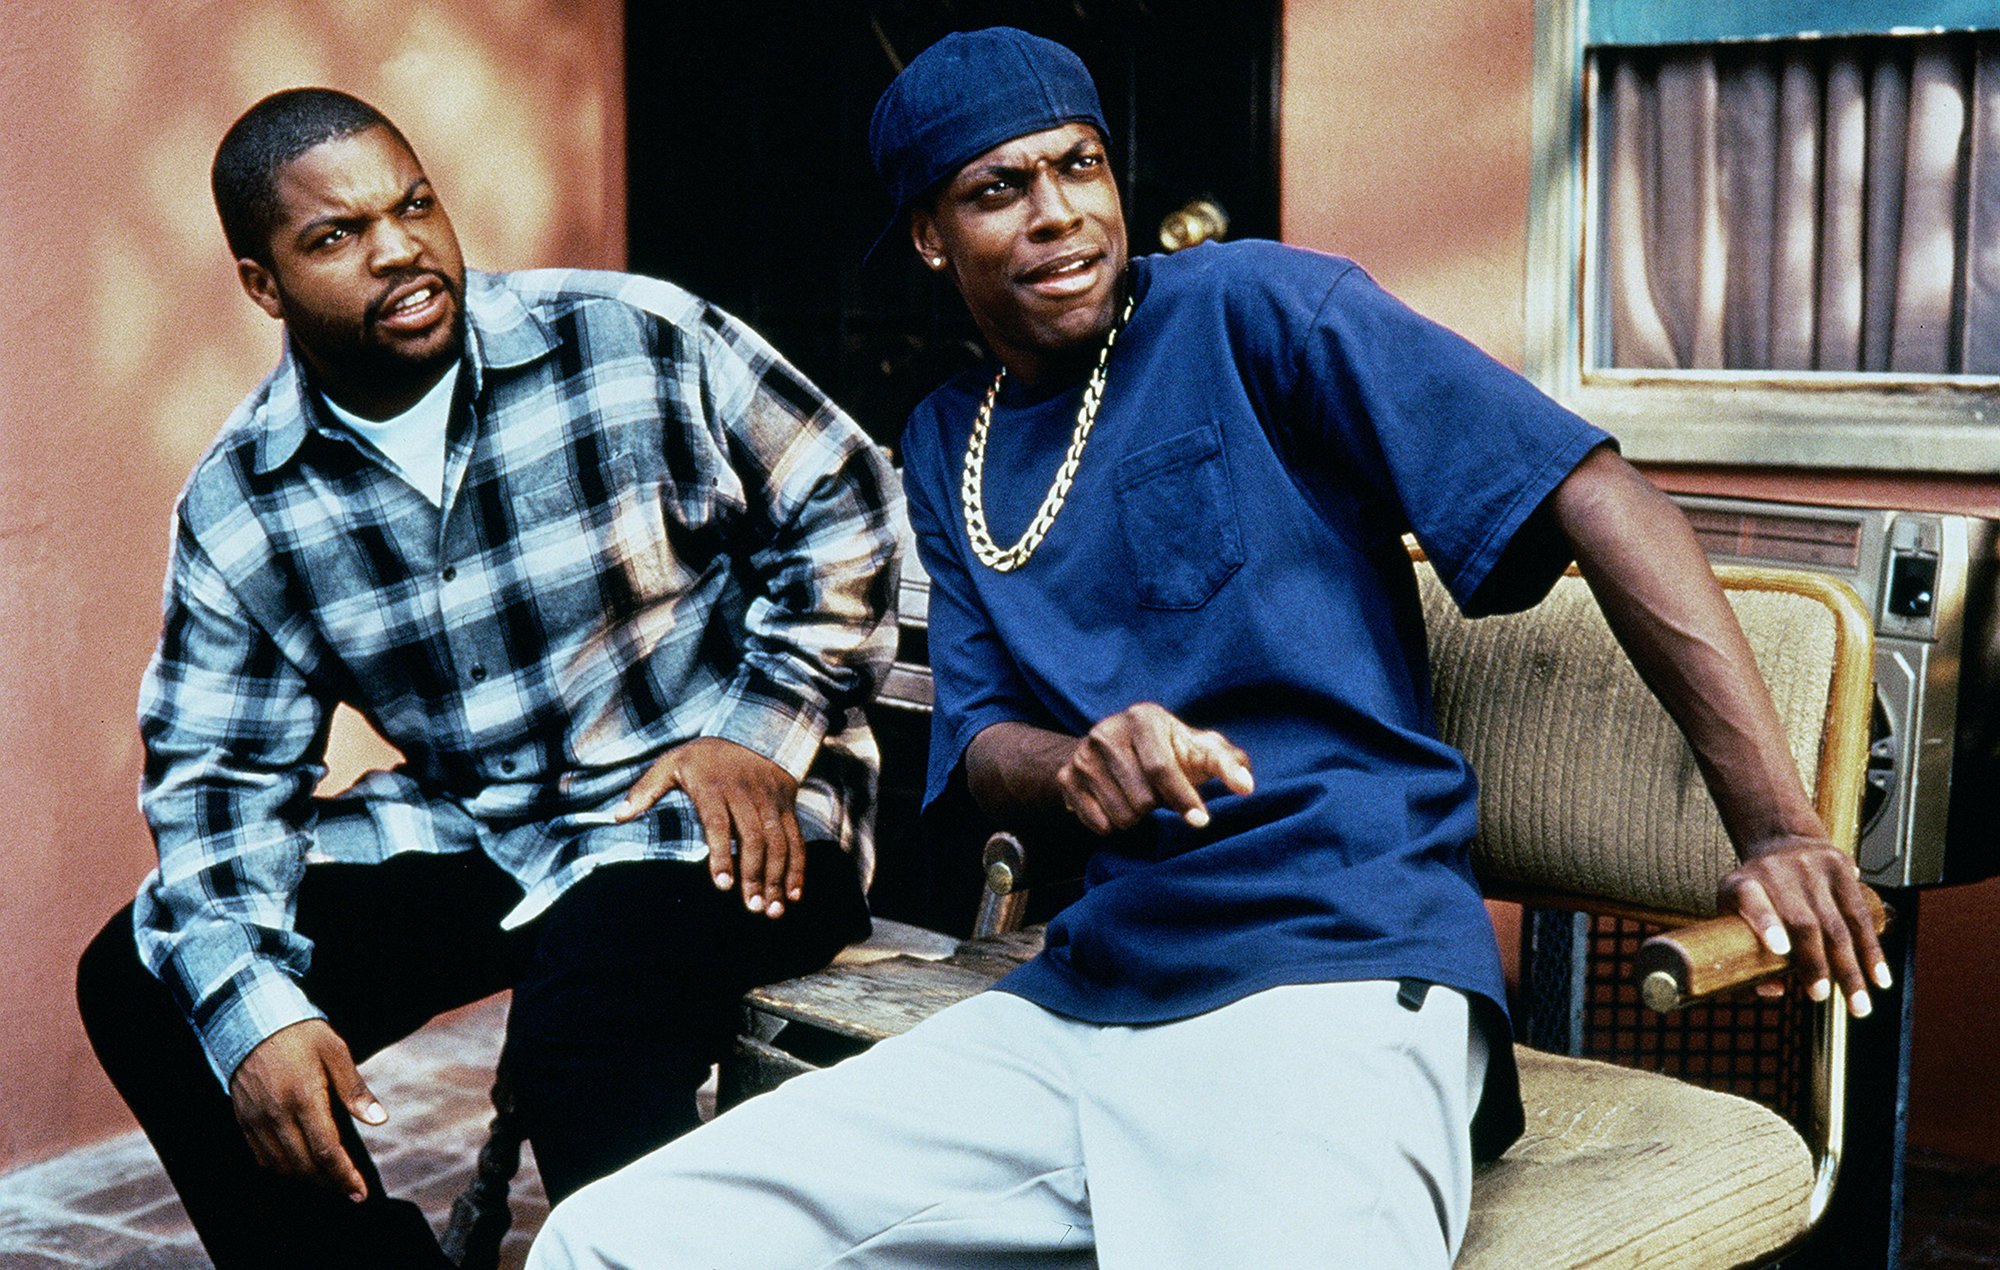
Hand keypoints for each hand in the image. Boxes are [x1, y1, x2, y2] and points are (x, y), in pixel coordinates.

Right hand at [229, 1019, 385, 1201]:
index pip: (327, 1151)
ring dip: (307, 1178)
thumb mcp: (335, 1052)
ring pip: (282, 1166)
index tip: (360, 1193)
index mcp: (304, 1098)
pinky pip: (262, 1156)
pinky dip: (282, 1167)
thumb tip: (379, 1120)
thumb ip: (355, 1090)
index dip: (344, 1176)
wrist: (252, 1020)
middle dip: (329, 1182)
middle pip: (304, 1165)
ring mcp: (257, 1120)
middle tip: (350, 1188)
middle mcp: (277, 1115)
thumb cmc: (301, 1034)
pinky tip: (300, 1164)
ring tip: (329, 1179)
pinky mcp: (244, 1120)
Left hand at [619, 736, 804, 917]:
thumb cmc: (704, 756)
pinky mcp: (787, 807)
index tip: (722, 885)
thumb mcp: (672, 763)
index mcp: (714, 787)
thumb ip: (646, 789)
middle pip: (753, 838)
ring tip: (771, 910)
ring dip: (777, 877)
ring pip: (778, 842)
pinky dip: (797, 868)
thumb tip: (617, 815)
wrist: (751, 733)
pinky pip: (795, 839)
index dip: (721, 854)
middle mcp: (746, 795)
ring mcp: (770, 802)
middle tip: (751, 907)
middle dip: (754, 874)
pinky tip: (793, 894)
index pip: (718, 823)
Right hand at [1058, 702, 1253, 833]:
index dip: (1184, 799)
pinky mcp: (1067, 777)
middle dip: (1158, 806)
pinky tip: (1118, 805)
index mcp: (1142, 718)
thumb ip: (1227, 763)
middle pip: (1142, 798)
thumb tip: (1247, 786)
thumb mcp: (1199, 750)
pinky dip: (1113, 824)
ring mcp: (1083, 755)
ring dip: (1138, 818)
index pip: (1161, 768)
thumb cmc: (1169, 751)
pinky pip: (1097, 823)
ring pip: (1121, 815)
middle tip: (1158, 794)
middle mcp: (1106, 731)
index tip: (1201, 821)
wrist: (1115, 748)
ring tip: (1139, 799)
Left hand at [1717, 836, 1891, 1016]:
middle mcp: (1777, 873)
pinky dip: (1871, 951)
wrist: (1781, 841)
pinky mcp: (1841, 868)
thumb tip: (1773, 989)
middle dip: (1815, 964)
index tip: (1779, 948)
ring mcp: (1811, 869)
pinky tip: (1879, 978)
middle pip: (1802, 923)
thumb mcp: (1733, 911)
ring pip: (1837, 925)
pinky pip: (1859, 915)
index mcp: (1743, 885)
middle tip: (1821, 997)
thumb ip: (1742, 952)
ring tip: (1858, 1004)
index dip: (1765, 923)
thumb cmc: (1755, 889)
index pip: (1750, 901)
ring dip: (1850, 968)